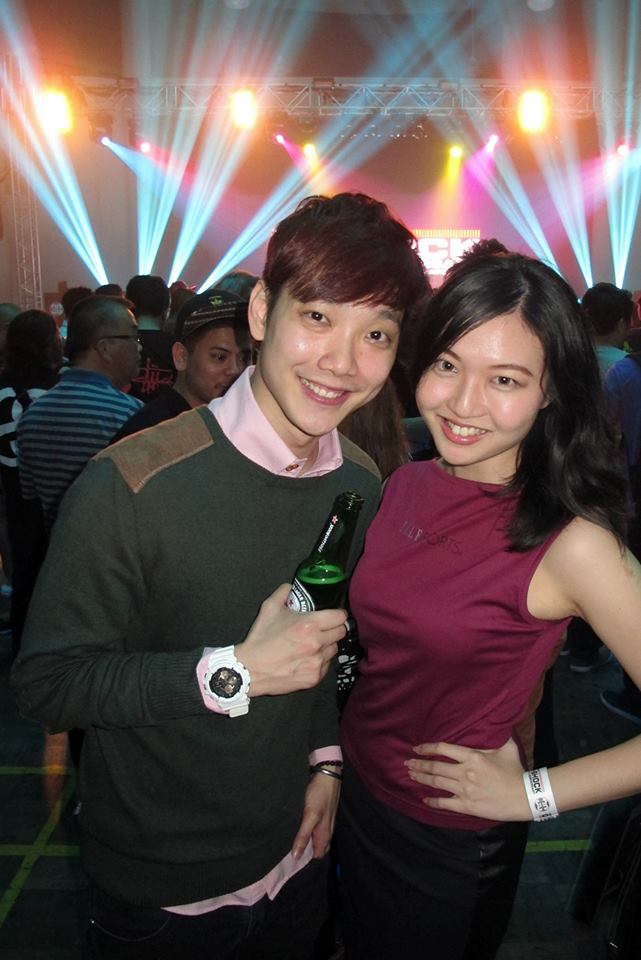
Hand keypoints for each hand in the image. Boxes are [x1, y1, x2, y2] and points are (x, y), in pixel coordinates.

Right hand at [239, 583, 346, 696]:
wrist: (250, 669)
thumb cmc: (260, 639)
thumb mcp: (269, 608)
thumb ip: (283, 592)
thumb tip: (290, 587)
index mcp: (309, 625)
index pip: (340, 617)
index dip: (337, 614)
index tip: (332, 615)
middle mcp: (316, 644)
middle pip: (341, 632)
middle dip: (333, 628)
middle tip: (321, 629)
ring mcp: (317, 662)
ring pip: (334, 649)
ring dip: (326, 645)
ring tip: (310, 645)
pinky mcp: (314, 678)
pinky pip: (326, 665)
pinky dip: (319, 661)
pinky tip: (305, 659)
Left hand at [292, 770, 340, 859]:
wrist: (327, 774)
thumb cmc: (319, 795)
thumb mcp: (310, 815)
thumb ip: (303, 835)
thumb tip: (296, 857)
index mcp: (324, 835)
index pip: (316, 856)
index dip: (305, 861)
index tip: (290, 864)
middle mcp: (326, 831)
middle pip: (316, 849)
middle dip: (304, 853)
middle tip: (286, 855)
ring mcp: (323, 822)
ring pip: (315, 838)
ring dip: (304, 842)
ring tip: (287, 844)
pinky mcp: (319, 814)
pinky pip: (313, 828)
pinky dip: (305, 832)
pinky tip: (296, 829)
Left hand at [405, 738, 531, 821]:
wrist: (525, 797)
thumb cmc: (515, 771)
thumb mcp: (507, 747)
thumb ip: (498, 733)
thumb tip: (496, 719)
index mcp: (472, 757)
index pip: (444, 749)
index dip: (428, 748)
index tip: (417, 749)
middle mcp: (465, 773)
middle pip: (436, 767)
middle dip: (419, 765)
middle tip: (407, 763)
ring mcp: (465, 790)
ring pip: (437, 783)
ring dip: (422, 779)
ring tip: (411, 775)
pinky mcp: (467, 806)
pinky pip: (445, 804)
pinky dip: (432, 802)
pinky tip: (424, 800)